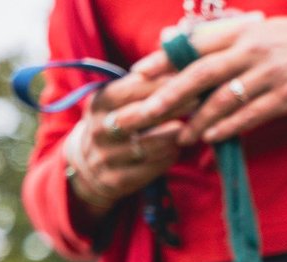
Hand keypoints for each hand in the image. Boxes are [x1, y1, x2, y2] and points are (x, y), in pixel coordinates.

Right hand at [65, 72, 190, 215]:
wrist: (88, 166)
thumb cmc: (116, 122)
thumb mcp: (118, 101)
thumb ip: (142, 84)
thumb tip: (176, 55)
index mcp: (99, 103)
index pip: (130, 88)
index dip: (159, 82)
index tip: (186, 76)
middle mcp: (99, 130)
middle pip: (139, 116)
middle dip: (170, 107)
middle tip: (197, 99)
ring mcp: (106, 157)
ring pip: (147, 145)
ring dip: (173, 135)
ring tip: (191, 126)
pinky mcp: (116, 181)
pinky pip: (149, 168)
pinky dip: (168, 157)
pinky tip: (180, 148)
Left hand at [116, 14, 286, 144]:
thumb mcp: (264, 30)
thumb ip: (230, 40)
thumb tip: (192, 46)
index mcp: (242, 31)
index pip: (193, 45)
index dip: (163, 60)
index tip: (137, 74)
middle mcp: (251, 50)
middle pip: (198, 75)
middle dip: (166, 97)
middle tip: (143, 114)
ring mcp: (269, 74)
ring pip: (221, 100)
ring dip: (196, 121)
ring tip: (179, 136)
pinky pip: (249, 115)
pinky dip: (227, 127)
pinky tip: (210, 137)